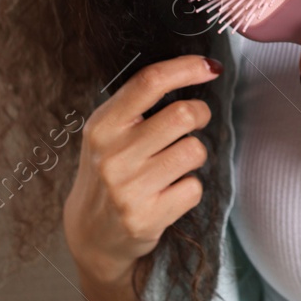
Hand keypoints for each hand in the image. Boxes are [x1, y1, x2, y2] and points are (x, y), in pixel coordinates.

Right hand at [63, 54, 220, 287]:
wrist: (90, 234)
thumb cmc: (109, 171)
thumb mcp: (109, 132)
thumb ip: (139, 103)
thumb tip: (195, 68)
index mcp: (103, 125)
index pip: (150, 82)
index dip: (186, 69)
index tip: (210, 67)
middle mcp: (113, 156)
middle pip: (182, 115)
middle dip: (200, 113)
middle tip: (196, 120)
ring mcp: (129, 189)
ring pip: (194, 151)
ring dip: (194, 153)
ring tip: (176, 163)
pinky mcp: (147, 218)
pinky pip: (194, 188)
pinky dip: (190, 188)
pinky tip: (170, 193)